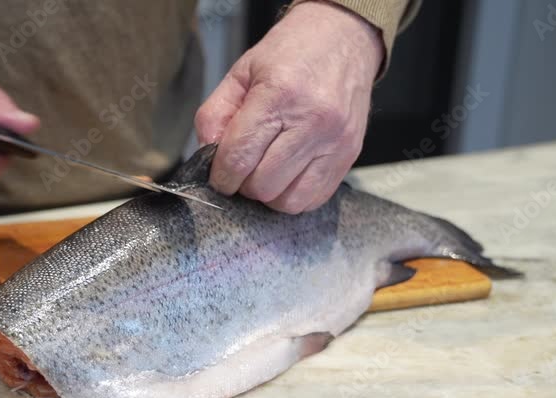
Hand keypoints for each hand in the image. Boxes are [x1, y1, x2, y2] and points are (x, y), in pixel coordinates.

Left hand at [195, 1, 382, 213]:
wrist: (343, 39)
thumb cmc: (290, 54)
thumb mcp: (242, 72)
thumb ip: (215, 114)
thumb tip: (206, 155)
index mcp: (279, 95)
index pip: (238, 158)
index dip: (221, 176)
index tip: (219, 176)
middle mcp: (312, 121)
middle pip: (262, 185)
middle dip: (244, 184)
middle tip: (244, 168)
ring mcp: (335, 142)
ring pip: (288, 201)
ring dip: (269, 194)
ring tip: (266, 171)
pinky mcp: (349, 156)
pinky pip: (313, 199)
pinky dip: (294, 195)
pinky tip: (288, 174)